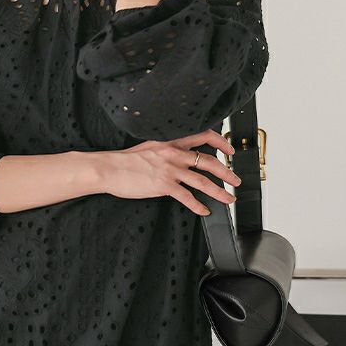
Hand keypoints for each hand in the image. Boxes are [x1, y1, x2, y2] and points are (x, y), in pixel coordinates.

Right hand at [101, 129, 240, 215]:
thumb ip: (167, 149)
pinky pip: (187, 196)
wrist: (109, 168)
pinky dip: (198, 205)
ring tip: (228, 199)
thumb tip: (180, 156)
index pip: (203, 136)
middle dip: (227, 172)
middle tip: (236, 180)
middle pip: (209, 161)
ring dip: (220, 191)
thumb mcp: (149, 146)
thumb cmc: (125, 160)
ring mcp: (169, 169)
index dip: (221, 142)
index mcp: (171, 141)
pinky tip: (204, 210)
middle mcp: (173, 153)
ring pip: (203, 180)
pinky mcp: (163, 185)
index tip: (230, 150)